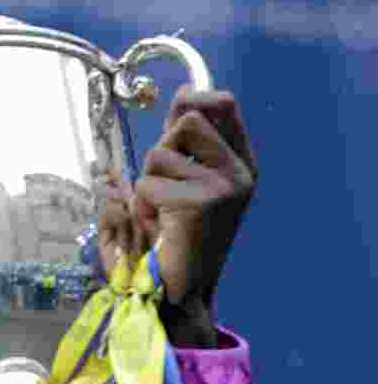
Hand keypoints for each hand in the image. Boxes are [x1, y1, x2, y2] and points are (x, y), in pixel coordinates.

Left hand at [98, 86, 257, 345]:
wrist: (185, 288)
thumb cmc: (180, 236)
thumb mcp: (190, 182)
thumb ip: (188, 144)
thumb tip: (184, 95)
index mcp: (243, 164)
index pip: (223, 105)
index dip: (194, 100)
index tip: (179, 107)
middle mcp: (241, 172)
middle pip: (187, 120)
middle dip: (162, 148)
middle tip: (163, 185)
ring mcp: (225, 186)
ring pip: (159, 153)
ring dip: (146, 182)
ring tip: (160, 212)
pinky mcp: (201, 202)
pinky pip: (148, 184)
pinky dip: (141, 205)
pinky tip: (157, 226)